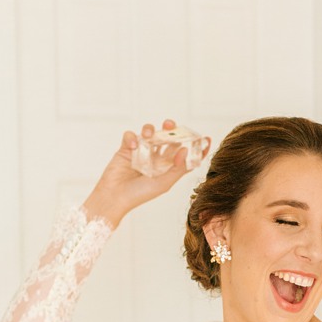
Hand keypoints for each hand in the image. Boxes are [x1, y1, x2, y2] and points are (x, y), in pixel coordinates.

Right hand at [82, 120, 207, 227]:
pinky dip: (132, 137)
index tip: (207, 139)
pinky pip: (130, 136)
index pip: (185, 154)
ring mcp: (141, 152)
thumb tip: (186, 150)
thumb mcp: (163, 183)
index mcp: (168, 167)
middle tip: (171, 125)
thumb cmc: (140, 194)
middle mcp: (156, 158)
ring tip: (148, 134)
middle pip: (167, 139)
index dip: (196, 147)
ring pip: (149, 133)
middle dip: (171, 129)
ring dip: (150, 129)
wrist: (114, 197)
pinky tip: (133, 146)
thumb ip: (177, 168)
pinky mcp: (126, 149)